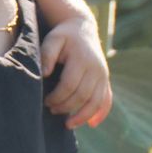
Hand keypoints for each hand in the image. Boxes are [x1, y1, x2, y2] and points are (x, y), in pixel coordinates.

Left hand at [39, 14, 111, 128]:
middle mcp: (96, 68)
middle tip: (52, 111)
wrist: (83, 28)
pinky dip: (101, 113)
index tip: (46, 102)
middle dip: (67, 107)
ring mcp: (103, 75)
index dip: (57, 97)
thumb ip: (47, 54)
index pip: (70, 85)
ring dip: (83, 116)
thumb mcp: (53, 39)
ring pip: (96, 101)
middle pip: (83, 96)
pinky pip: (107, 99)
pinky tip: (92, 124)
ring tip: (68, 124)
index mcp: (82, 59)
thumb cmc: (64, 36)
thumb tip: (44, 74)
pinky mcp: (106, 79)